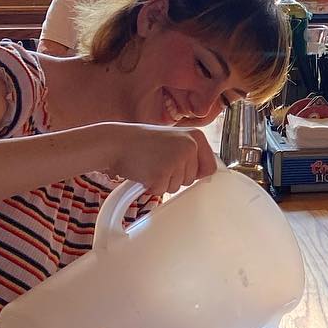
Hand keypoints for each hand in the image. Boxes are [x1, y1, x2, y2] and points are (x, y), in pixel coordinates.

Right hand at [99, 124, 216, 194]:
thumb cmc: (143, 143)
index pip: (210, 167)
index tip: (181, 169)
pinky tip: (144, 170)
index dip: (195, 173)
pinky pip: (162, 191)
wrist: (116, 142)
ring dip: (163, 181)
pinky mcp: (162, 173)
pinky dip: (151, 186)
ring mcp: (177, 159)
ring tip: (151, 163)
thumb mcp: (174, 140)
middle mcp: (190, 146)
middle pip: (192, 179)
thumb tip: (209, 173)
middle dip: (175, 176)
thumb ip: (191, 153)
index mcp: (197, 136)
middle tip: (158, 161)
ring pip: (177, 186)